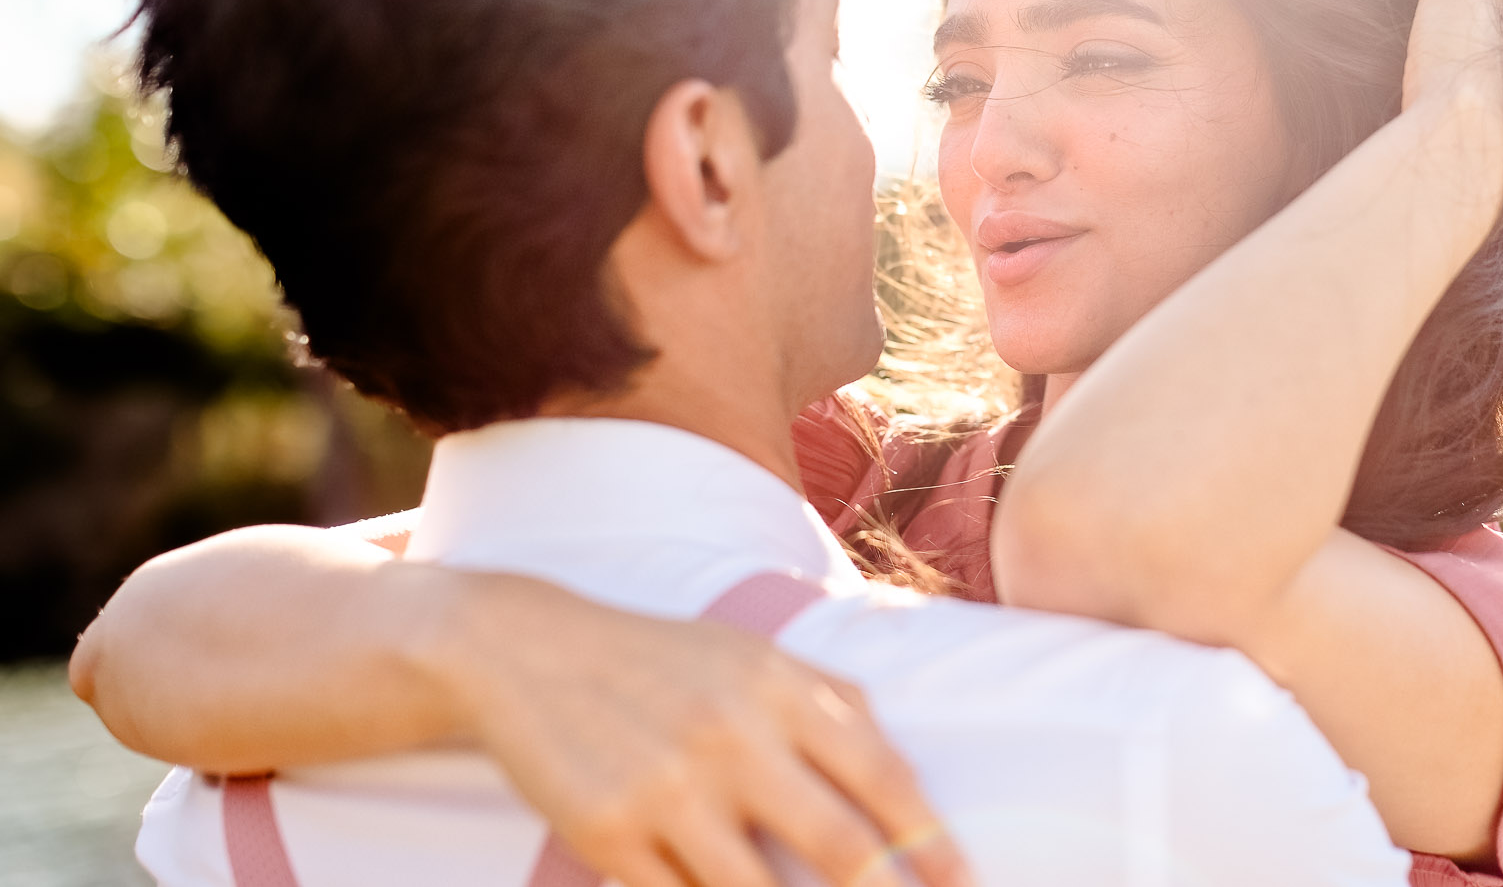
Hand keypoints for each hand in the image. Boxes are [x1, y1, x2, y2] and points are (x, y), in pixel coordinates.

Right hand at [427, 572, 972, 886]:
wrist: (528, 652)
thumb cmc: (662, 660)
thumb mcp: (751, 654)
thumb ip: (830, 701)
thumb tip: (903, 765)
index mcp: (779, 689)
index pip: (881, 776)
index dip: (931, 842)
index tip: (963, 884)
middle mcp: (733, 738)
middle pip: (839, 848)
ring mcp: (669, 790)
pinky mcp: (609, 836)